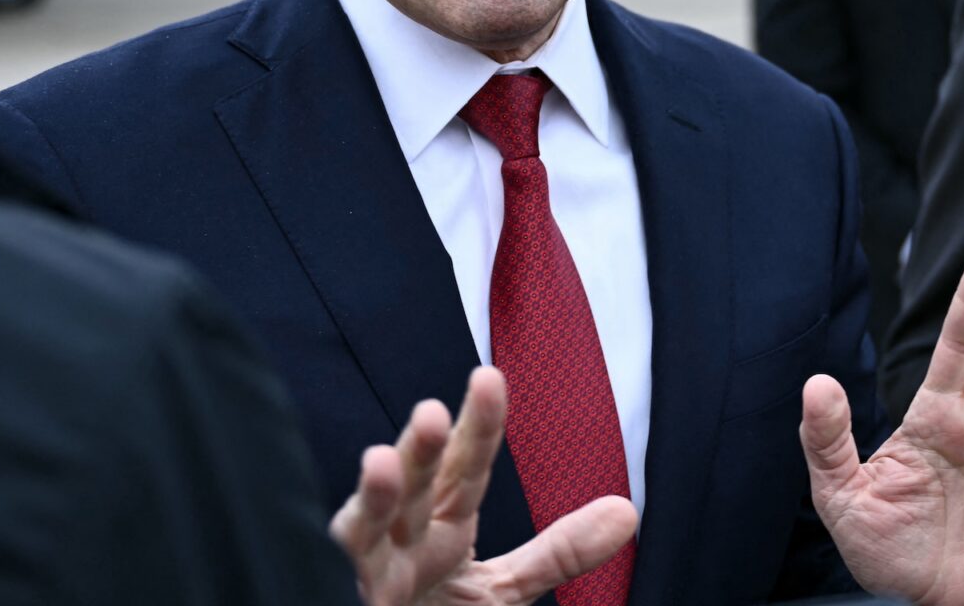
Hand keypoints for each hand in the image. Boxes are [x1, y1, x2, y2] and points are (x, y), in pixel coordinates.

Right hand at [330, 367, 637, 605]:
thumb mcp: (503, 589)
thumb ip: (557, 551)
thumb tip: (626, 511)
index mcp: (440, 525)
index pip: (465, 467)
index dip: (479, 426)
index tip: (490, 378)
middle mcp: (401, 538)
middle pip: (415, 484)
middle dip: (422, 450)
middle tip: (434, 412)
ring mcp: (368, 570)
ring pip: (365, 525)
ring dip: (374, 495)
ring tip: (380, 462)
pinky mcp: (343, 595)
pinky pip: (339, 570)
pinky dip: (338, 556)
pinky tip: (338, 543)